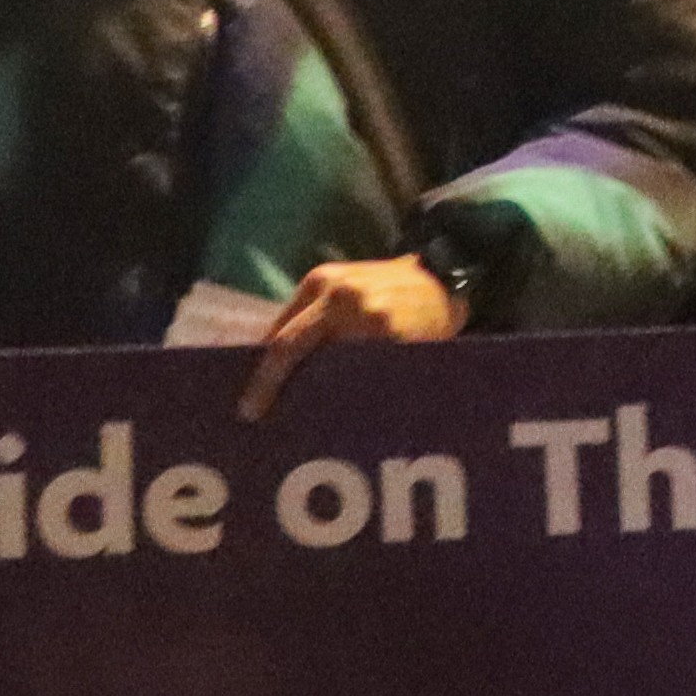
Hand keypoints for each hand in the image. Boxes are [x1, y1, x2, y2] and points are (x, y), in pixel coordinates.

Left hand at [237, 252, 460, 418]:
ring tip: (301, 415)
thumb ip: (316, 317)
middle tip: (251, 412)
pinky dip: (348, 391)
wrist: (448, 280)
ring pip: (324, 366)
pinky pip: (359, 373)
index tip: (247, 394)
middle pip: (289, 347)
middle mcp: (338, 295)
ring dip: (310, 391)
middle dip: (267, 383)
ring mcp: (366, 317)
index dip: (260, 366)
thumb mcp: (348, 288)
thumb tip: (276, 359)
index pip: (279, 331)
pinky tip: (346, 406)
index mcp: (321, 281)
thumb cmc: (392, 290)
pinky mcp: (393, 336)